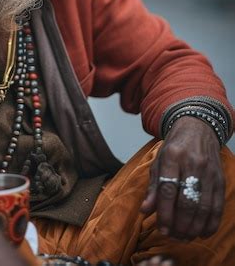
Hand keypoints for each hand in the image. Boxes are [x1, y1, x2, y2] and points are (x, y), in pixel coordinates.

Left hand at [140, 116, 224, 240]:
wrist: (198, 128)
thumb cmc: (174, 147)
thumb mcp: (159, 161)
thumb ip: (153, 187)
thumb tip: (145, 210)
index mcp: (172, 156)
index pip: (168, 189)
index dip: (165, 212)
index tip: (161, 228)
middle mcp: (192, 163)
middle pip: (187, 201)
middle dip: (180, 224)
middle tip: (173, 236)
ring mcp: (209, 171)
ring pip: (203, 206)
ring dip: (194, 227)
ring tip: (185, 237)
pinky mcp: (220, 178)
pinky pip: (217, 206)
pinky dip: (211, 223)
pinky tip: (202, 233)